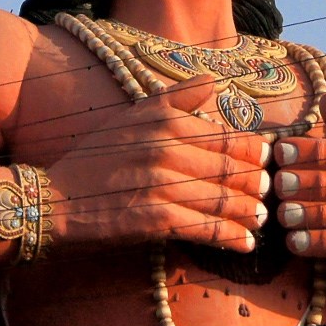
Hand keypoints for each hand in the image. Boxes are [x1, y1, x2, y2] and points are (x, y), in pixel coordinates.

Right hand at [48, 73, 271, 252]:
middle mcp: (166, 148)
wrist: (54, 198)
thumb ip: (176, 98)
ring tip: (261, 218)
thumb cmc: (95, 157)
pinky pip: (206, 229)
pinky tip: (245, 244)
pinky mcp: (156, 219)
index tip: (267, 160)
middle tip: (270, 192)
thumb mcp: (132, 115)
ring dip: (249, 212)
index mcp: (164, 120)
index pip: (226, 135)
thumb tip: (215, 81)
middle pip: (230, 167)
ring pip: (223, 199)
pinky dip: (231, 238)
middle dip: (256, 182)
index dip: (254, 151)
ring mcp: (162, 184)